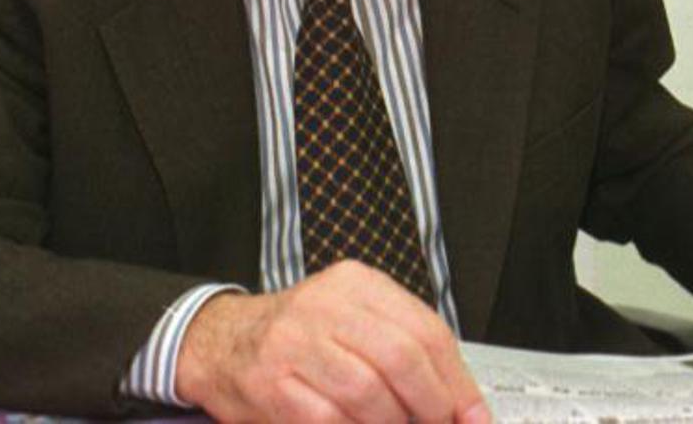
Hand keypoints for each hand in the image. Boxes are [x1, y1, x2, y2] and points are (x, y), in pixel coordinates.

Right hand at [175, 260, 491, 422]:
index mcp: (356, 283)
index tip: (471, 415)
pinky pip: (327, 418)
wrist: (221, 341)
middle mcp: (325, 304)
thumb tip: (458, 403)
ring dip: (392, 423)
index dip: (456, 382)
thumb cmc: (299, 337)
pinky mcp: (270, 382)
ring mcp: (294, 342)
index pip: (425, 330)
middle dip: (432, 405)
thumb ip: (403, 349)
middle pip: (402, 357)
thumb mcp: (353, 320)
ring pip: (368, 392)